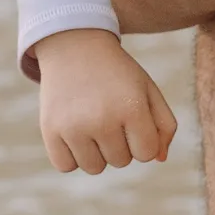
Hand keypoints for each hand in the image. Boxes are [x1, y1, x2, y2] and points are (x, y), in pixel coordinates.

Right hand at [35, 29, 177, 174]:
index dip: (142, 138)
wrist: (74, 46)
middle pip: (121, 161)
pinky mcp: (50, 130)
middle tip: (108, 113)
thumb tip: (159, 159)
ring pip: (94, 167)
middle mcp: (102, 119)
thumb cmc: (117, 74)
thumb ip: (164, 125)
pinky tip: (73, 131)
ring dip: (96, 151)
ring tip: (92, 123)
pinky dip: (70, 155)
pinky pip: (65, 166)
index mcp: (132, 107)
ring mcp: (73, 127)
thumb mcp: (147, 89)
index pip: (146, 153)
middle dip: (119, 142)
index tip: (132, 119)